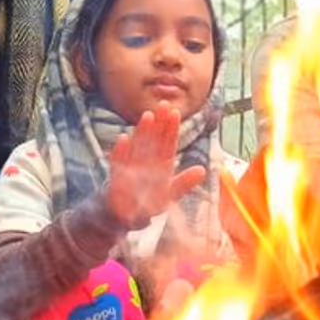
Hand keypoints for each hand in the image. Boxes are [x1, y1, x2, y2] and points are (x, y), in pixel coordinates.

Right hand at [106, 102, 205, 225]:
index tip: (175, 112)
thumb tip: (202, 170)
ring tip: (147, 116)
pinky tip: (123, 139)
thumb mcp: (169, 194)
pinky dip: (121, 152)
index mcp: (161, 164)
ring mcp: (131, 167)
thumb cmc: (148, 202)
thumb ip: (184, 183)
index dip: (171, 129)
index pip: (168, 143)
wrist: (122, 215)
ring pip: (138, 146)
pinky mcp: (117, 177)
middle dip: (159, 123)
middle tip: (163, 104)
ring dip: (142, 132)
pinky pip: (119, 163)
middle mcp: (147, 161)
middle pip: (154, 139)